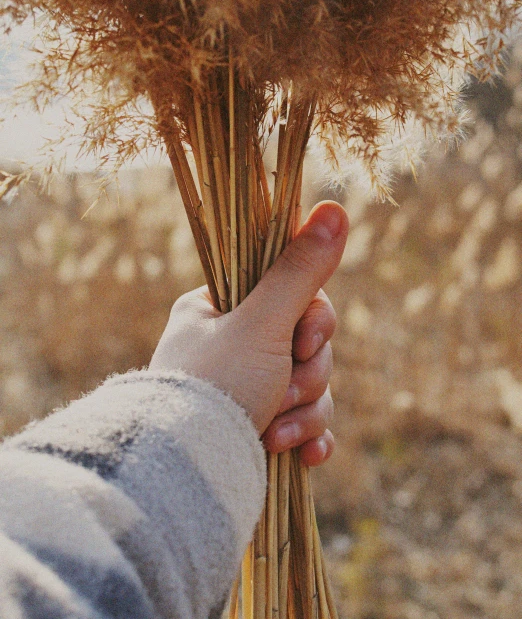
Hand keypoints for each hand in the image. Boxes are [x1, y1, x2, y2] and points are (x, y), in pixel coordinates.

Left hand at [149, 201, 347, 465]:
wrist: (184, 478)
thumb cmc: (218, 388)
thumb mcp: (262, 324)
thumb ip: (301, 271)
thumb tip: (336, 208)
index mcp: (217, 309)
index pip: (288, 291)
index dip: (312, 316)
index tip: (307, 334)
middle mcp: (228, 344)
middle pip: (306, 342)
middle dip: (307, 372)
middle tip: (286, 387)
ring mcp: (243, 388)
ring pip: (309, 384)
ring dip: (304, 409)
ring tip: (275, 431)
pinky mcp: (257, 428)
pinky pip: (303, 423)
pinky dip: (307, 436)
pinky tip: (304, 454)